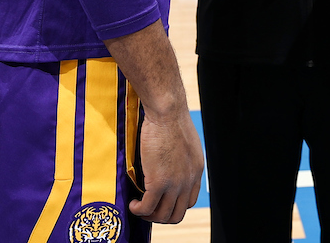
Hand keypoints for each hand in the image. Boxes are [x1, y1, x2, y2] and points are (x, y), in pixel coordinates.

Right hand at [128, 108, 204, 223]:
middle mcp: (188, 181)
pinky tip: (133, 204)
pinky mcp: (159, 182)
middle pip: (177, 214)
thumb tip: (170, 164)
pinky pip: (147, 207)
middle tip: (147, 209)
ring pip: (162, 215)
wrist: (167, 113)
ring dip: (148, 216)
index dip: (173, 205)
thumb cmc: (172, 121)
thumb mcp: (185, 144)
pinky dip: (138, 210)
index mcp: (196, 171)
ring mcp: (175, 184)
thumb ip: (181, 159)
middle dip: (160, 216)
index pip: (188, 201)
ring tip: (138, 207)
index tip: (160, 201)